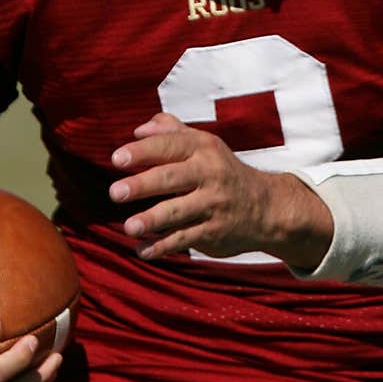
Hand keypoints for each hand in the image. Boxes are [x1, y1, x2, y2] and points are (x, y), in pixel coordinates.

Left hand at [108, 111, 331, 266]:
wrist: (267, 207)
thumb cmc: (221, 171)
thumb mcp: (204, 144)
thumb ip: (170, 132)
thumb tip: (137, 130)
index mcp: (203, 148)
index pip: (169, 145)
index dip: (142, 151)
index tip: (116, 159)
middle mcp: (210, 174)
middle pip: (172, 177)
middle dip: (143, 184)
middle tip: (115, 193)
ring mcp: (213, 204)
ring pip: (178, 211)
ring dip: (152, 219)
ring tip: (129, 226)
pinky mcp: (214, 232)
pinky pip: (186, 239)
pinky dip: (163, 246)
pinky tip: (142, 251)